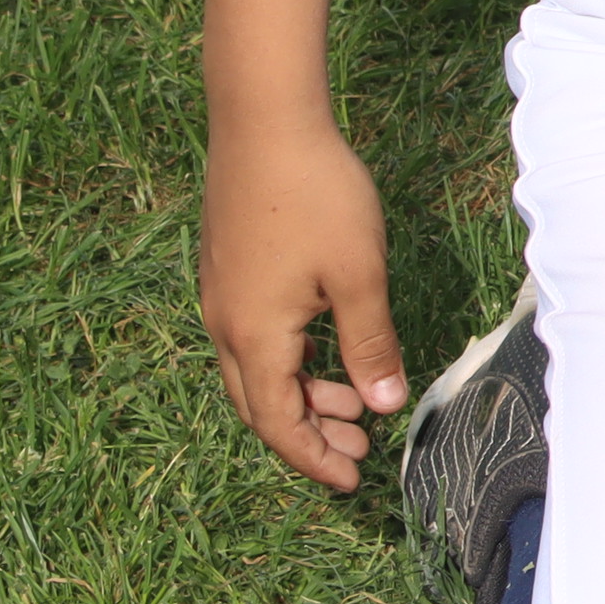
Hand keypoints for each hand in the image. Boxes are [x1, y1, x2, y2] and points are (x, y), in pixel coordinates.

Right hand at [200, 115, 404, 490]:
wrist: (265, 122)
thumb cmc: (316, 195)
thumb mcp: (358, 276)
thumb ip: (369, 345)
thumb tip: (382, 404)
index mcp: (254, 336)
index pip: (278, 423)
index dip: (314, 458)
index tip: (352, 481)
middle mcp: (225, 323)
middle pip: (260, 404)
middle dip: (309, 434)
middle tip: (358, 451)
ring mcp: (222, 295)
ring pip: (255, 370)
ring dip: (302, 395)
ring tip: (354, 403)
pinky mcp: (228, 269)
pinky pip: (253, 338)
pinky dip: (290, 360)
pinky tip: (327, 347)